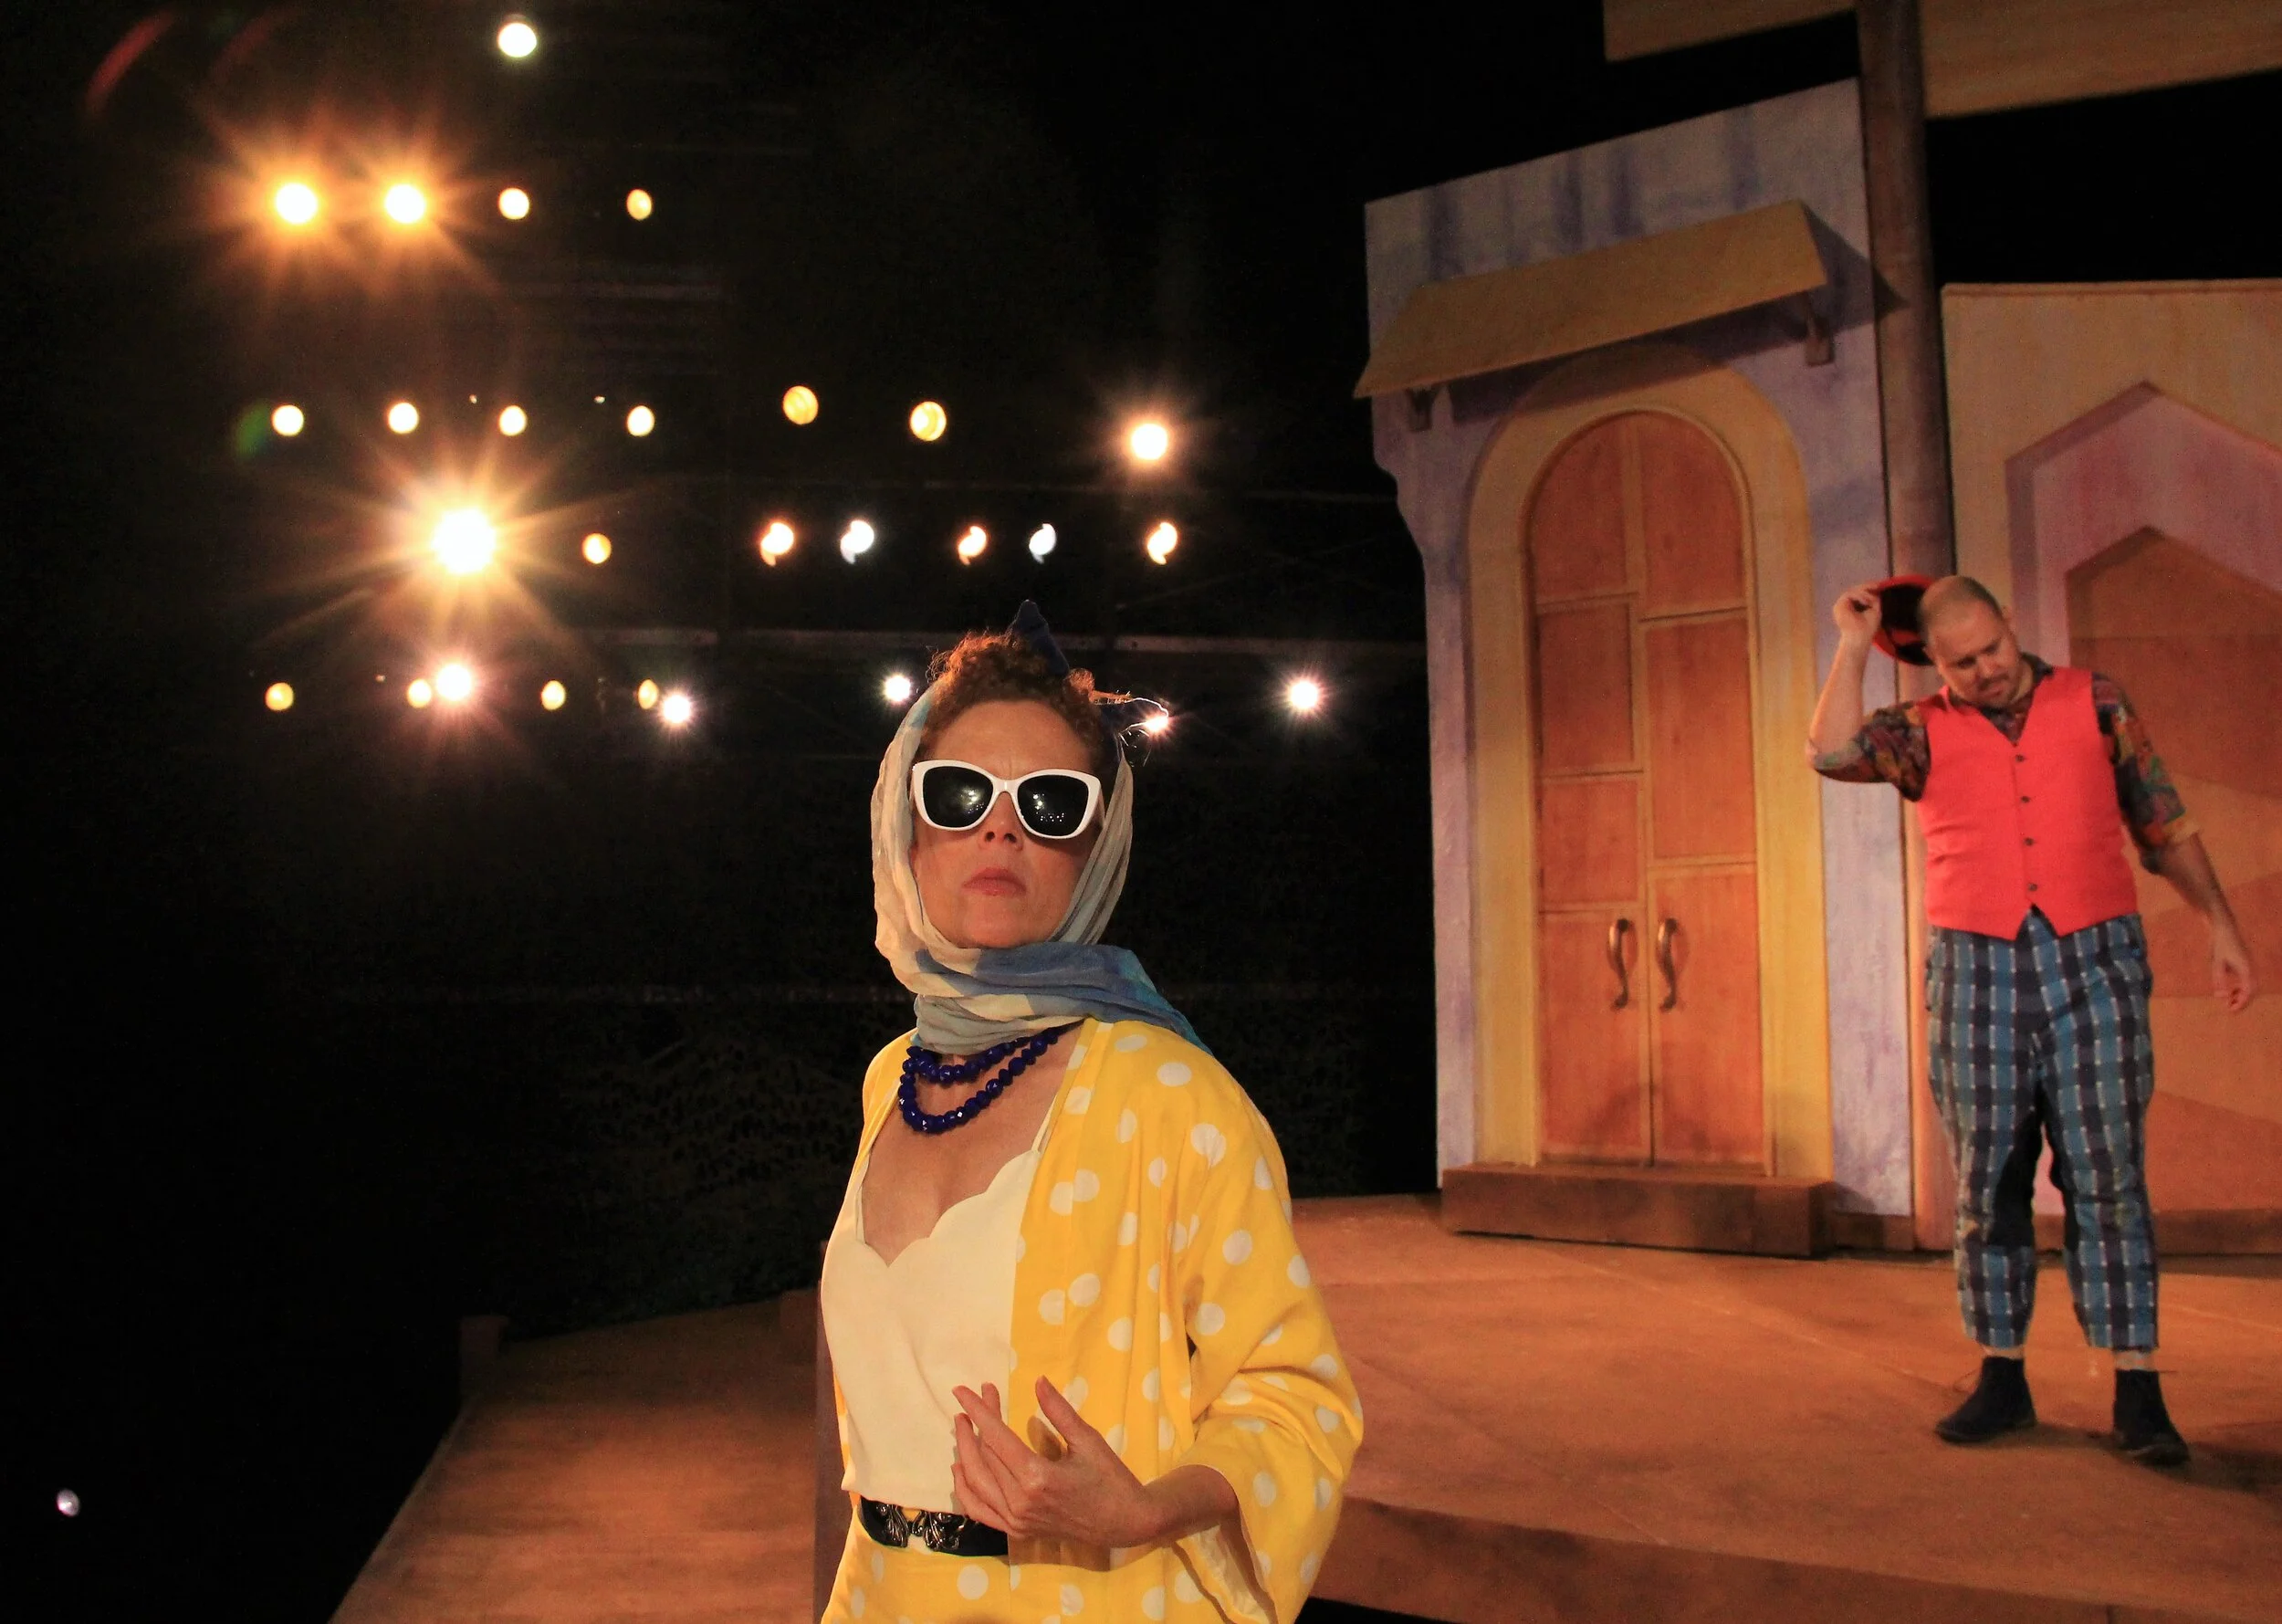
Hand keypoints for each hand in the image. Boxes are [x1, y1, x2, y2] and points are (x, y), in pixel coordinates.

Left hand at [951, 1379, 1162, 1546]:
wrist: (1124, 1523)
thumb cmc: (1110, 1478)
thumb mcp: (1088, 1440)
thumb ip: (1059, 1411)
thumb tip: (1038, 1381)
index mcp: (1037, 1478)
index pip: (996, 1437)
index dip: (978, 1410)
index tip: (962, 1390)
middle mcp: (1020, 1502)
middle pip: (984, 1456)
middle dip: (974, 1423)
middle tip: (973, 1398)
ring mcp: (1016, 1521)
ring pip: (976, 1483)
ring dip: (965, 1451)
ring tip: (962, 1425)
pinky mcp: (1017, 1531)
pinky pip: (980, 1511)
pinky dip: (965, 1489)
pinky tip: (961, 1467)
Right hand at [1834, 583, 1881, 646]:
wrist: (1859, 637)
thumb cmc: (1868, 628)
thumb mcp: (1875, 610)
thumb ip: (1874, 599)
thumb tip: (1874, 589)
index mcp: (1853, 607)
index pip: (1858, 594)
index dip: (1867, 588)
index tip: (1878, 586)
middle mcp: (1846, 605)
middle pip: (1855, 590)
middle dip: (1866, 587)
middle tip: (1877, 586)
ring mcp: (1841, 605)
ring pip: (1853, 591)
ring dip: (1864, 593)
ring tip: (1870, 601)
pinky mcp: (1839, 605)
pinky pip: (1850, 594)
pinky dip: (1859, 596)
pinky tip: (1866, 602)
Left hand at [2212, 924, 2257, 1012]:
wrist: (2224, 928)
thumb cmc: (2219, 945)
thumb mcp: (2216, 963)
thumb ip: (2218, 980)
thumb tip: (2220, 996)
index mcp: (2246, 969)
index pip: (2248, 992)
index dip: (2241, 1003)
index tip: (2231, 1011)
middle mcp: (2251, 969)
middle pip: (2252, 992)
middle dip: (2242, 1002)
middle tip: (2229, 1009)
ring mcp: (2249, 966)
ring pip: (2251, 987)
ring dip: (2242, 996)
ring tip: (2229, 1002)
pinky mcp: (2245, 965)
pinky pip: (2247, 981)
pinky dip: (2240, 989)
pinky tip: (2230, 991)